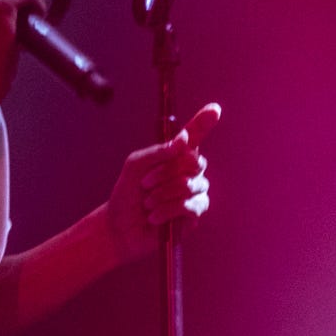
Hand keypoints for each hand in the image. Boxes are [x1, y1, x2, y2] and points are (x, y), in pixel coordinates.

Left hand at [99, 103, 220, 264]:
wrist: (120, 226)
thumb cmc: (127, 194)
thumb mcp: (135, 166)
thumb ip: (157, 152)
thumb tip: (183, 141)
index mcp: (175, 156)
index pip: (195, 136)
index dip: (204, 122)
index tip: (215, 109)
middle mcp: (190, 172)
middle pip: (192, 162)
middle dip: (165, 173)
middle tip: (145, 184)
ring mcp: (195, 193)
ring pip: (189, 185)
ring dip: (162, 194)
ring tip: (147, 203)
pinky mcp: (194, 216)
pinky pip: (189, 206)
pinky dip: (167, 210)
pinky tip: (154, 217)